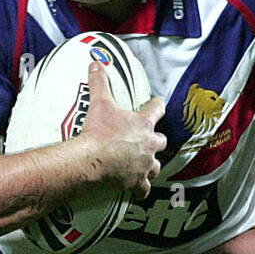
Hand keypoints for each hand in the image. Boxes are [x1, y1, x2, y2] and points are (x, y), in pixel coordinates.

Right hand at [76, 61, 165, 198]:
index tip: (158, 103)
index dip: (158, 105)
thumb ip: (99, 82)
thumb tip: (95, 62)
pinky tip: (138, 190)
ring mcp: (145, 165)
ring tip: (144, 165)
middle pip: (161, 141)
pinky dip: (141, 190)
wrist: (93, 160)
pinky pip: (144, 189)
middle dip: (156, 140)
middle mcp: (149, 145)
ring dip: (151, 165)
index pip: (158, 109)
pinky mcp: (137, 182)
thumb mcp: (99, 102)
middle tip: (148, 140)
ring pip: (156, 166)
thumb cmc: (98, 131)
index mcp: (143, 124)